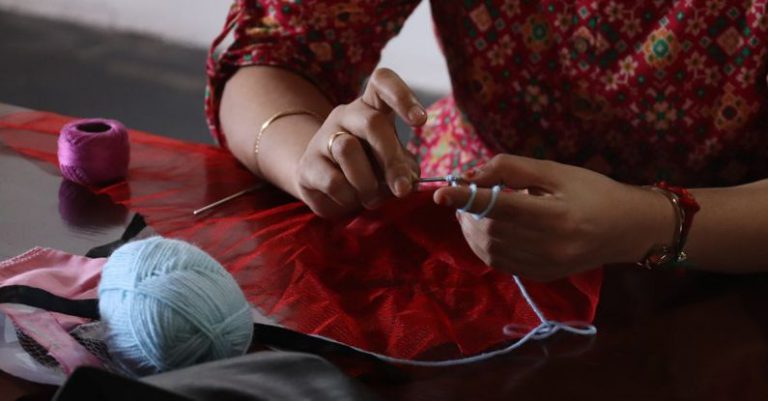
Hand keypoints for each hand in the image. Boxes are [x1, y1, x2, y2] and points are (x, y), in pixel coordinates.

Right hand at [295, 68, 425, 217]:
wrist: (324, 185)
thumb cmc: (368, 169)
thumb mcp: (392, 164)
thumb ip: (404, 168)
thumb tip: (406, 181)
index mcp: (371, 107)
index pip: (382, 81)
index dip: (402, 96)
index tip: (420, 121)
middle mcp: (345, 115)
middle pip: (372, 123)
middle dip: (391, 159)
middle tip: (401, 188)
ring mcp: (322, 137)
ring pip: (348, 150)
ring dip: (367, 183)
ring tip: (371, 197)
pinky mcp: (307, 166)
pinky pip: (333, 181)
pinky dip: (349, 197)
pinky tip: (349, 198)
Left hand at [433, 155, 673, 280]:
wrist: (627, 228)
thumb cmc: (593, 191)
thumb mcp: (556, 171)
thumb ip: (512, 169)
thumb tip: (470, 175)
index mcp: (557, 215)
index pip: (499, 207)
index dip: (467, 199)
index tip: (441, 192)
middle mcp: (550, 246)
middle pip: (490, 230)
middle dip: (467, 212)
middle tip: (463, 195)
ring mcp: (545, 266)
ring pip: (490, 250)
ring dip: (471, 230)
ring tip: (471, 210)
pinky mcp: (542, 276)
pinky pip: (500, 263)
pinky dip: (483, 246)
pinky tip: (485, 229)